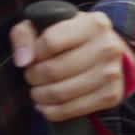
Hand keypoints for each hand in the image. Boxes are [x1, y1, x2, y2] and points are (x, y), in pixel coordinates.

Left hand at [9, 10, 134, 121]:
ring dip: (40, 95)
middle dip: (33, 76)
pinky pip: (72, 110)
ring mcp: (111, 73)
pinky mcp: (111, 95)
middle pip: (54, 70)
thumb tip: (22, 61)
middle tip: (30, 76)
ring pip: (61, 93)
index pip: (50, 42)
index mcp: (94, 24)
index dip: (34, 53)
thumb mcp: (48, 23)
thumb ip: (25, 34)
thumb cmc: (72, 35)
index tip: (32, 56)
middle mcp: (107, 47)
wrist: (107, 50)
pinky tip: (45, 105)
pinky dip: (51, 111)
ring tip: (36, 90)